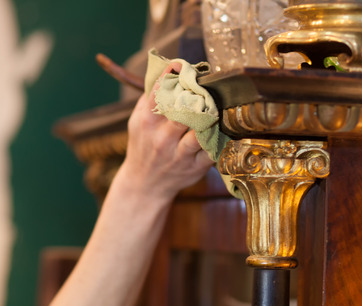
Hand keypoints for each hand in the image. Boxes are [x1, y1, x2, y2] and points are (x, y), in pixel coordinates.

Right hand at [119, 64, 214, 200]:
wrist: (144, 184)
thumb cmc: (143, 146)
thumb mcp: (137, 120)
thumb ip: (150, 96)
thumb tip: (169, 69)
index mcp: (146, 122)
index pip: (159, 93)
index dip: (173, 76)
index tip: (182, 65)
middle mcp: (162, 138)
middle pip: (184, 110)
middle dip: (197, 95)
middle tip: (207, 84)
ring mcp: (179, 154)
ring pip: (201, 130)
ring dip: (211, 115)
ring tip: (217, 104)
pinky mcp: (195, 167)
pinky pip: (213, 148)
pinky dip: (220, 136)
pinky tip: (223, 126)